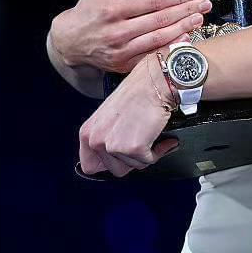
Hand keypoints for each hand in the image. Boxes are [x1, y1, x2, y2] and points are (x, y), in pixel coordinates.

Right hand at [50, 0, 211, 74]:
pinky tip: (185, 39)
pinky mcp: (123, 65)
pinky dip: (170, 48)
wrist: (70, 40)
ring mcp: (121, 51)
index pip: (152, 2)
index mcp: (112, 9)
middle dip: (186, 12)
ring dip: (183, 29)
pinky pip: (152, 56)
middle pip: (160, 21)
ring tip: (199, 20)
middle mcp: (117, 32)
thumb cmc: (89, 7)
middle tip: (205, 5)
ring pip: (158, 40)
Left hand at [78, 53, 179, 177]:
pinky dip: (160, 151)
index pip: (90, 166)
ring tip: (152, 135)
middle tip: (142, 144)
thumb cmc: (137, 92)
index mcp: (87, 132)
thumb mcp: (109, 117)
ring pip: (133, 167)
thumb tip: (115, 156)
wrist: (154, 82)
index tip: (122, 158)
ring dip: (146, 154)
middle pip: (114, 170)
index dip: (109, 164)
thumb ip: (106, 137)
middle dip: (132, 160)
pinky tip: (163, 138)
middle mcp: (96, 140)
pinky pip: (150, 160)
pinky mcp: (133, 148)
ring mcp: (113, 146)